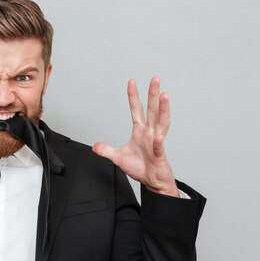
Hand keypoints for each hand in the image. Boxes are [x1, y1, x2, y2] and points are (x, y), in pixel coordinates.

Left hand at [92, 77, 177, 196]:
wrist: (152, 182)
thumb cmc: (140, 168)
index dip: (133, 96)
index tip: (131, 82)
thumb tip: (95, 146)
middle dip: (152, 94)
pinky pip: (158, 148)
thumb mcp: (118, 158)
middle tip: (155, 79)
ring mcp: (155, 143)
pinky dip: (158, 142)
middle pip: (152, 110)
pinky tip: (158, 137)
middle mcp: (149, 133)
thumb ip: (106, 150)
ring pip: (161, 123)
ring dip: (163, 110)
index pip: (136, 110)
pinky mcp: (159, 156)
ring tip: (164, 96)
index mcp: (140, 131)